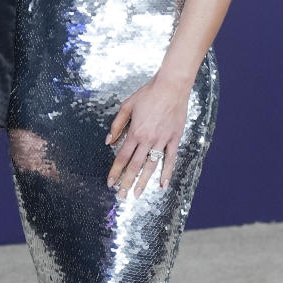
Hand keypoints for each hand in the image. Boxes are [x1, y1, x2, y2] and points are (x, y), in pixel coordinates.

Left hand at [106, 74, 189, 197]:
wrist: (171, 87)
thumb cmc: (148, 94)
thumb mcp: (127, 106)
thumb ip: (117, 125)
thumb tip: (108, 141)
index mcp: (135, 132)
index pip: (122, 157)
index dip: (115, 171)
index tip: (110, 182)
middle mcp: (148, 139)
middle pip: (135, 166)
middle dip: (126, 182)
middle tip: (121, 196)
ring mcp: (162, 140)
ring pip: (151, 166)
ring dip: (143, 182)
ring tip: (137, 194)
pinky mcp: (174, 139)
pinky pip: (170, 159)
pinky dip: (167, 173)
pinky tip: (163, 185)